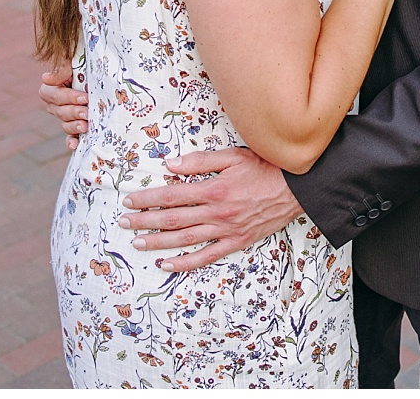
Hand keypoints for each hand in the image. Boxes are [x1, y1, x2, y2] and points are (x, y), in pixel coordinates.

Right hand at [39, 66, 87, 148]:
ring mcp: (66, 117)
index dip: (67, 97)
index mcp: (52, 87)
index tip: (84, 97)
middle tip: (87, 112)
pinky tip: (76, 145)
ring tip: (86, 126)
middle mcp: (56, 104)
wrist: (103, 75)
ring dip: (75, 126)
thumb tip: (46, 78)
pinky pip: (70, 137)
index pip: (50, 94)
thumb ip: (62, 67)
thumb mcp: (76, 60)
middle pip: (59, 111)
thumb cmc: (87, 64)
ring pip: (65, 124)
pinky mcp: (76, 127)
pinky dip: (71, 142)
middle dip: (74, 112)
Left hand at [119, 148, 303, 270]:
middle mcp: (216, 213)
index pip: (171, 196)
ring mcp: (226, 230)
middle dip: (144, 220)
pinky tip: (167, 264)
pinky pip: (207, 256)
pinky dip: (185, 262)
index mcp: (213, 189)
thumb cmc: (265, 168)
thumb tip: (171, 164)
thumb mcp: (233, 156)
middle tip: (123, 221)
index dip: (148, 198)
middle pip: (172, 219)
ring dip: (158, 241)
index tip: (129, 200)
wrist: (296, 189)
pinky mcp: (236, 242)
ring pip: (185, 239)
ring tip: (137, 242)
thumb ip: (201, 160)